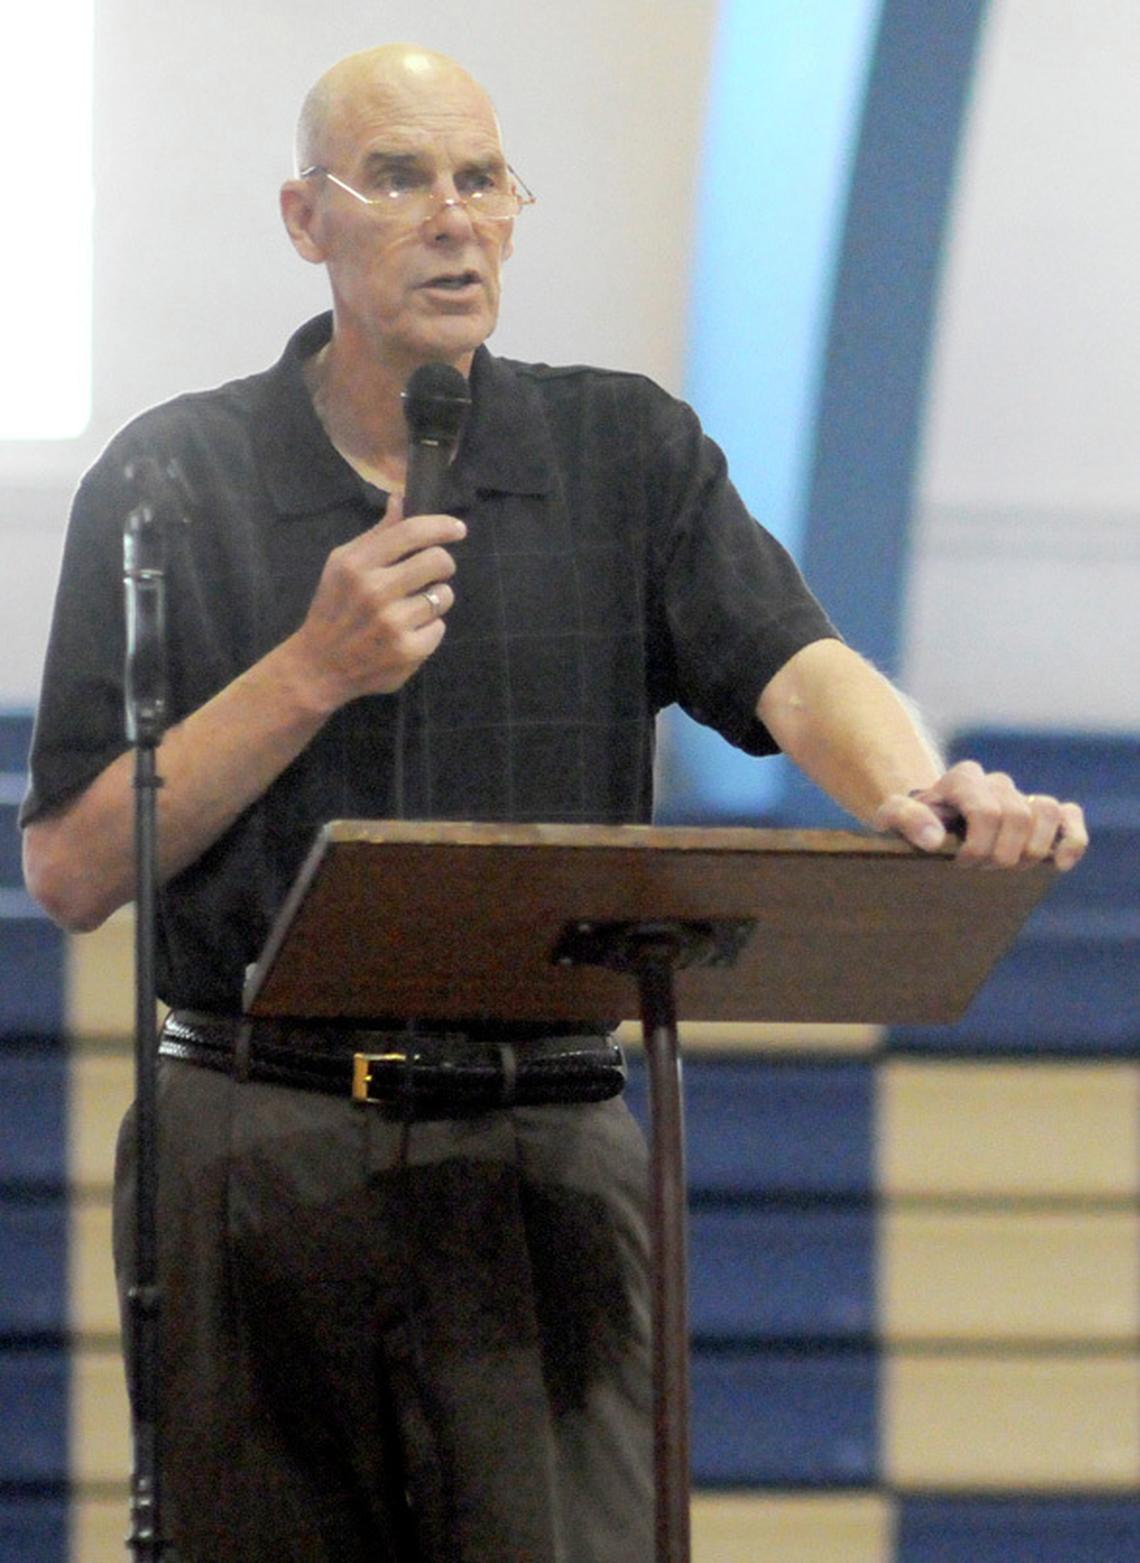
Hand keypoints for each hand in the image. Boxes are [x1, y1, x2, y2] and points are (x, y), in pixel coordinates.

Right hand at [290, 495, 464, 706]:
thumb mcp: (342, 565)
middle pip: (437, 561)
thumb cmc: (333, 608)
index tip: (457, 529)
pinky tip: (408, 632)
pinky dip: (429, 628)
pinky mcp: (408, 650)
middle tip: (433, 572)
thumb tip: (400, 500)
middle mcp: (375, 591)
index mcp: (357, 565)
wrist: (319, 665)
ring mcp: (393, 623)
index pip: (411, 532)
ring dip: (436, 598)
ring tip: (414, 606)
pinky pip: (440, 627)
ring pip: (443, 595)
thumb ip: (376, 535)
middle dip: (442, 564)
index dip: (441, 526)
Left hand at [872, 759, 1088, 871]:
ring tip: (1010, 869)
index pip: (986, 810)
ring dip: (1034, 849)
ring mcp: (1020, 796)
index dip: (980, 845)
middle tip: (981, 871)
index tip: (961, 865)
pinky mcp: (1040, 811)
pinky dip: (1071, 839)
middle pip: (1018, 816)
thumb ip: (903, 818)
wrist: (924, 820)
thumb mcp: (889, 818)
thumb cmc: (908, 823)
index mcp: (961, 780)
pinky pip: (1068, 814)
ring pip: (1047, 811)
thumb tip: (934, 839)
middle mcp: (994, 783)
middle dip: (1003, 853)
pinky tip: (1060, 864)